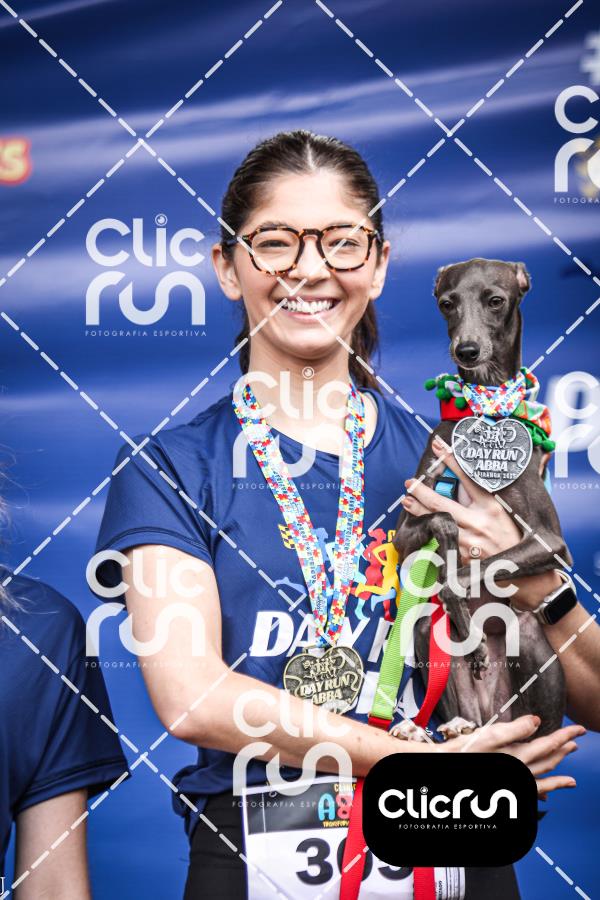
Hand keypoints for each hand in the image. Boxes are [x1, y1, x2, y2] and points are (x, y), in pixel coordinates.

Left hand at [401, 435, 520, 564]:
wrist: (521, 573)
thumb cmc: (512, 537)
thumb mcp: (504, 513)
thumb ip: (484, 496)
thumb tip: (474, 475)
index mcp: (492, 507)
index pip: (468, 478)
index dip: (451, 460)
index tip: (438, 445)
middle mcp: (478, 523)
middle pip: (441, 502)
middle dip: (421, 491)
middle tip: (409, 482)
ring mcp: (467, 542)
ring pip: (435, 522)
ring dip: (418, 511)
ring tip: (407, 501)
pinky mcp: (460, 557)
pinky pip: (441, 540)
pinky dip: (430, 531)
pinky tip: (420, 525)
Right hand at [437, 714, 583, 797]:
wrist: (444, 769)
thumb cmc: (463, 753)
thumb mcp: (489, 735)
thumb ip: (514, 729)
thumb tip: (536, 721)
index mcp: (517, 756)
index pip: (548, 744)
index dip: (565, 736)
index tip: (577, 730)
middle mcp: (519, 772)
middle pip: (548, 761)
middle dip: (563, 751)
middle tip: (576, 743)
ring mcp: (513, 783)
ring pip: (542, 779)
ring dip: (558, 776)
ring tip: (570, 779)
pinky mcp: (506, 789)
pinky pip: (531, 793)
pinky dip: (541, 793)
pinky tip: (544, 796)